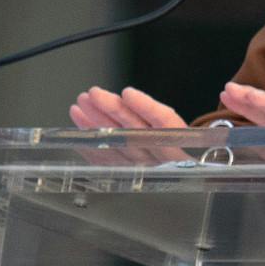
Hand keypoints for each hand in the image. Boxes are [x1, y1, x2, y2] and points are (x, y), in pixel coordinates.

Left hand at [69, 85, 191, 165]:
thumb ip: (166, 114)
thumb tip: (133, 97)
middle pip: (136, 133)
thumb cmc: (180, 140)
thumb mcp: (184, 129)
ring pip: (118, 144)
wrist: (184, 169)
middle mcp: (163, 158)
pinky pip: (107, 160)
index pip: (165, 123)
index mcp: (182, 143)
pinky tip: (80, 125)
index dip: (145, 108)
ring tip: (82, 103)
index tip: (128, 93)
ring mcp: (143, 167)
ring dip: (97, 122)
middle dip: (113, 110)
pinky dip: (91, 144)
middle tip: (94, 93)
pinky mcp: (128, 172)